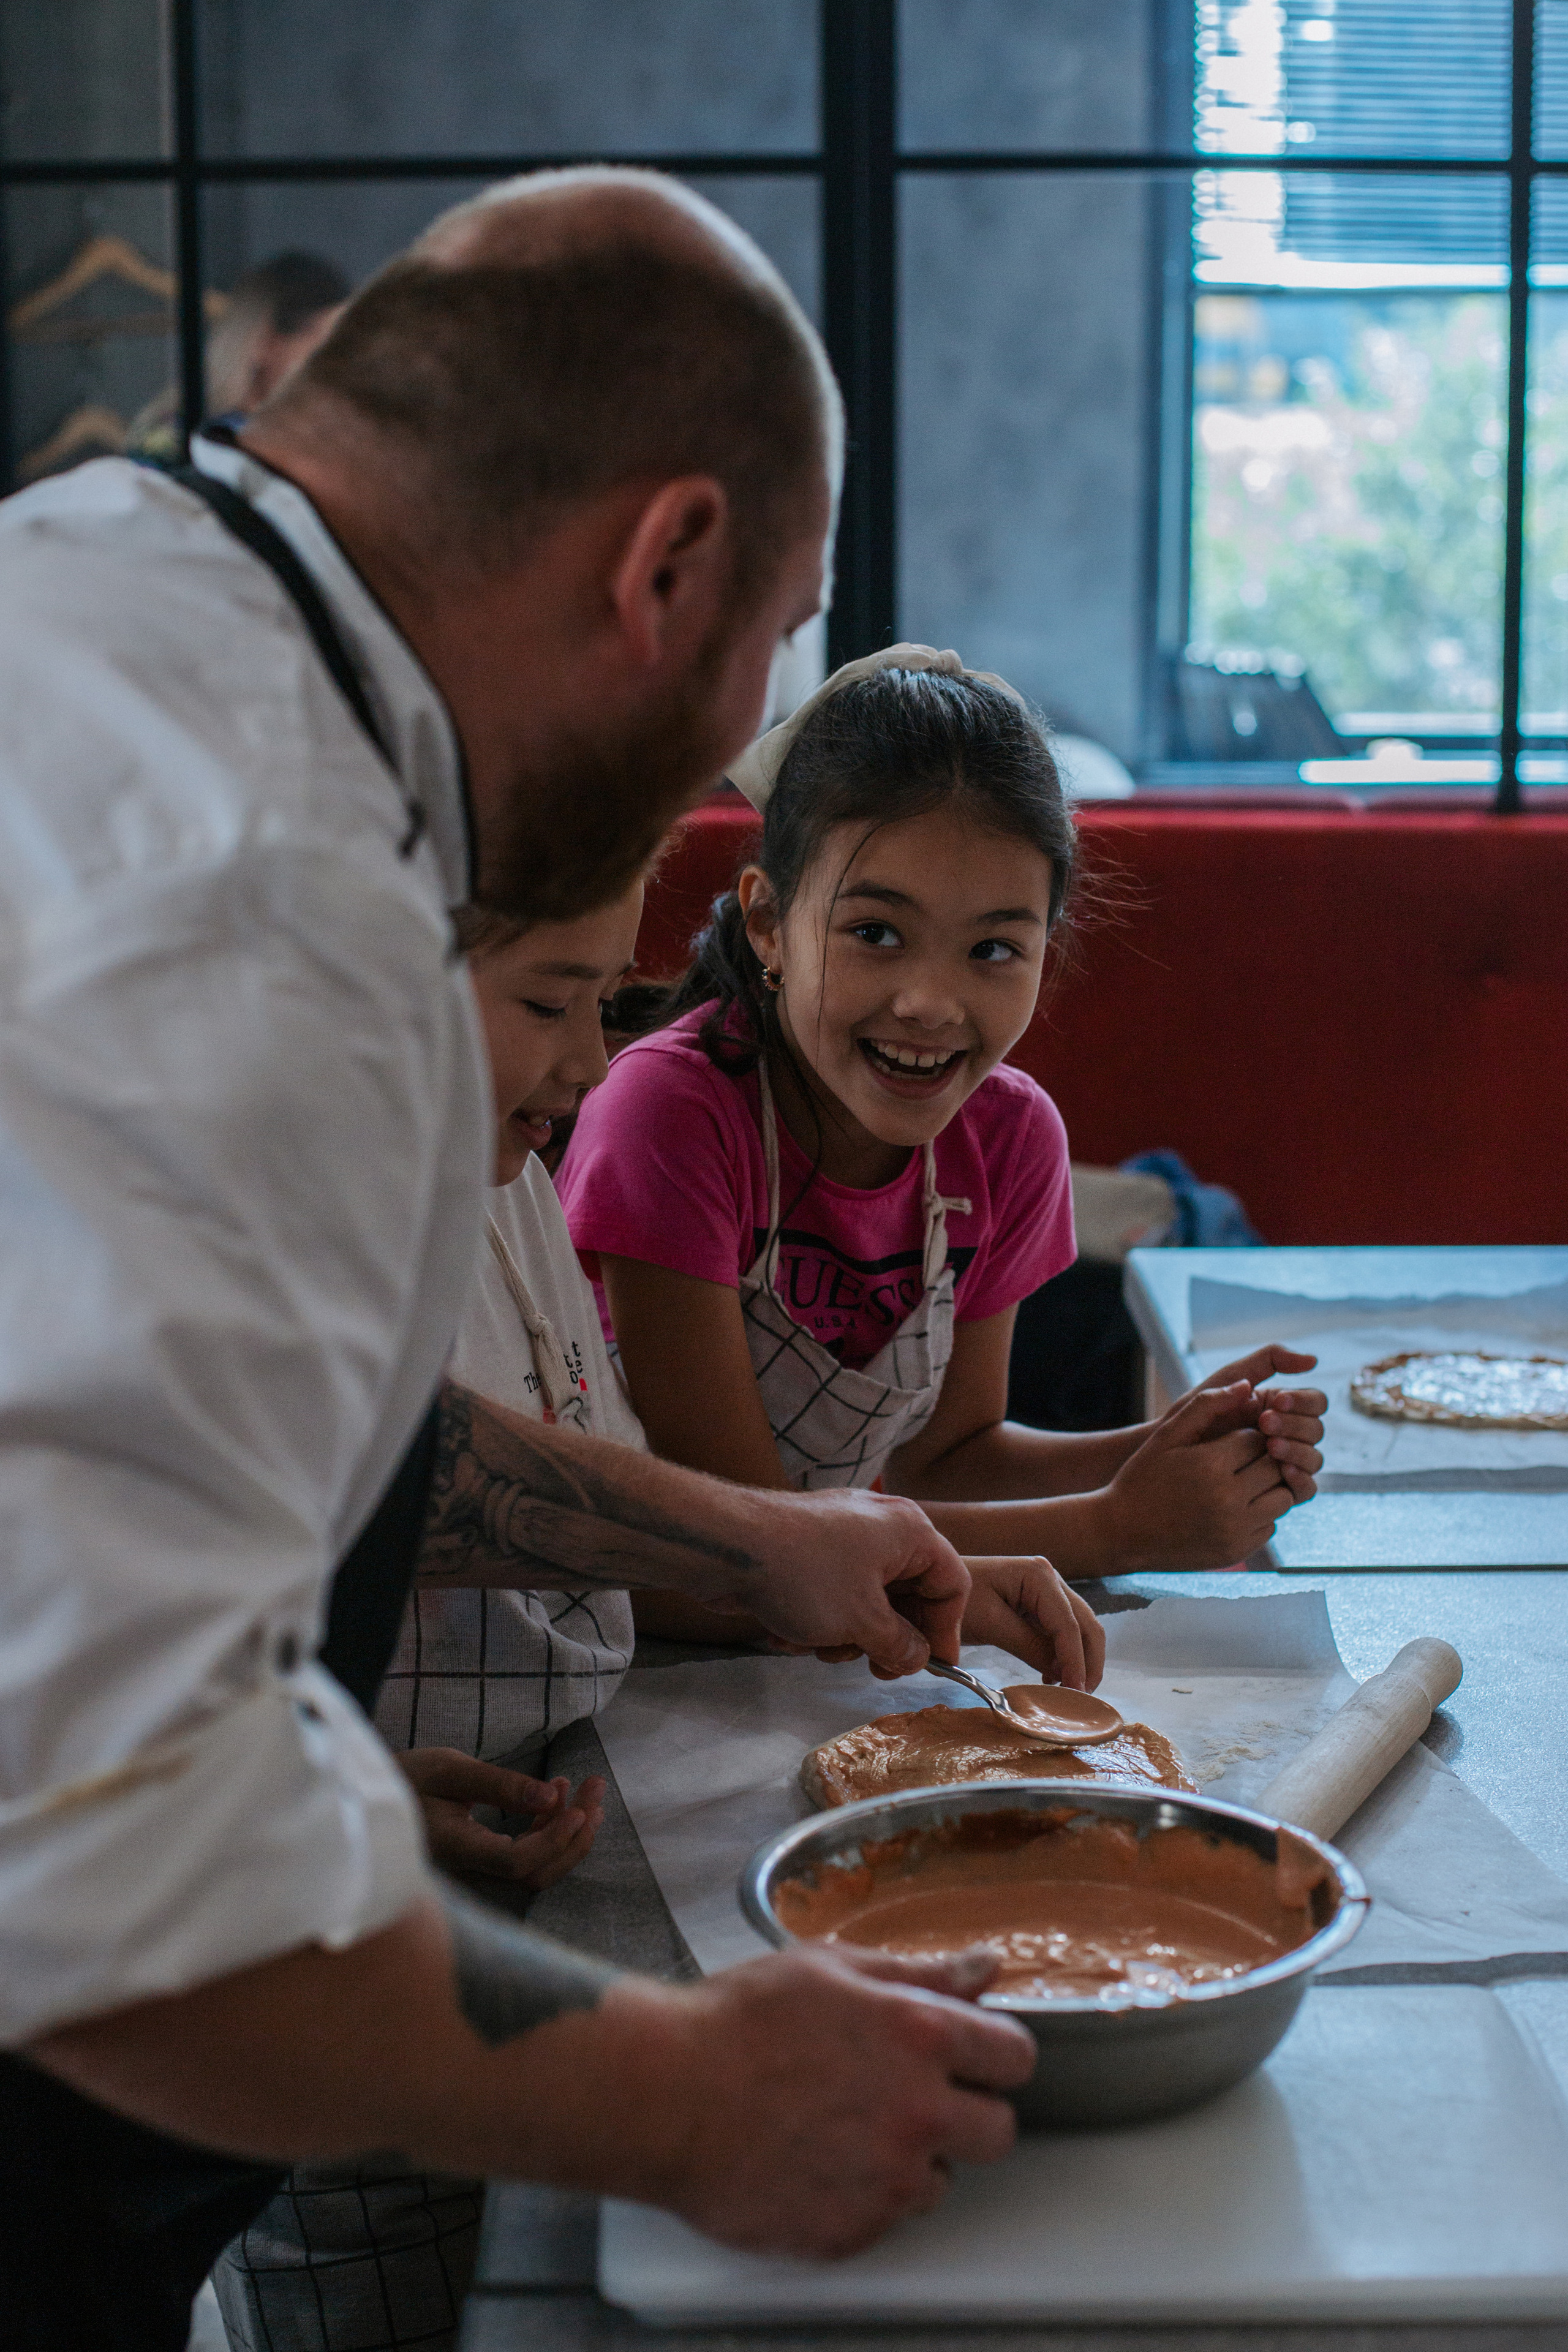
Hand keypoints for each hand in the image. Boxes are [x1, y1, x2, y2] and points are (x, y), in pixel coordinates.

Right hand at [398, 1747, 604, 1888]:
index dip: (553, 1841)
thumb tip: (550, 1795)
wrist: (378, 1800)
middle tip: (596, 1786)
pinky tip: (558, 1795)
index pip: (516, 1862)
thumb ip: (500, 1784)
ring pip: (537, 1866)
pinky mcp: (485, 1862)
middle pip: (536, 1871)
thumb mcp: (451, 1769)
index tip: (581, 1809)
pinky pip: (526, 1856)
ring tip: (587, 1790)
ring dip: (569, 1830)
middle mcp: (470, 1869)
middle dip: (575, 1832)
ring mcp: (479, 1870)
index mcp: (457, 1848)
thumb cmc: (409, 1778)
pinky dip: (550, 1828)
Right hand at [609, 1944, 1034, 2255]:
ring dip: (909, 2158)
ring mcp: (888, 2182)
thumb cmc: (739, 2020)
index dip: (993, 2054)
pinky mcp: (852, 2233)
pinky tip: (813, 2160)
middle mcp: (919, 2114)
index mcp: (921, 2037)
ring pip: (939, 2180)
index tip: (968, 2057)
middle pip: (997, 2131)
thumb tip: (986, 1969)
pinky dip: (860, 2195)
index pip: (1014, 2057)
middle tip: (908, 2097)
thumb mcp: (831, 1967)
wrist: (663, 2095)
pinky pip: (884, 2218)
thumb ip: (920, 1972)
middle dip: (964, 2113)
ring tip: (841, 2127)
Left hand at [739, 1486, 971, 1679]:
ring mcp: (843, 1537)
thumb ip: (901, 1646)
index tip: (934, 1667)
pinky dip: (818, 1621)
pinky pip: (833, 1596)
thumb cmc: (805, 1575)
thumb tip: (917, 1658)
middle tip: (872, 1668)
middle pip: (909, 1595)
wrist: (726, 1546)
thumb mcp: (864, 1621)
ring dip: (847, 1635)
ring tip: (818, 1645)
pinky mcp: (809, 1551)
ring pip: (868, 1602)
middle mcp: (881, 1528)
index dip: (946, 1631)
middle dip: (887, 1638)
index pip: (951, 1584)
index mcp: (909, 1532)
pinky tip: (788, 1634)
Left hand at [959, 1556, 1105, 1687]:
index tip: (1077, 1692)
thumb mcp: (990, 1623)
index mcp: (1039, 1575)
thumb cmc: (955, 1601)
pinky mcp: (1036, 1606)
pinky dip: (1063, 1655)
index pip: (1069, 1624)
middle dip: (1088, 1661)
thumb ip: (1029, 1645)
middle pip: (1085, 1623)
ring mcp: (1045, 1591)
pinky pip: (1060, 1632)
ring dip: (1079, 1659)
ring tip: (1069, 1691)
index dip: (1076, 1660)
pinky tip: (1051, 1677)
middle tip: (1083, 1697)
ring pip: (1078, 1629)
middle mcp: (1050, 1578)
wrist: (931, 1587)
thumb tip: (1063, 1673)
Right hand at [1104, 1378, 1308, 1571]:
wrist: (1121, 1532)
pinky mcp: (1237, 1551)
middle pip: (1274, 1467)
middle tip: (1240, 1460)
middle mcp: (1229, 1500)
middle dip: (1262, 1459)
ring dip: (1268, 1486)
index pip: (1257, 1439)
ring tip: (1241, 1481)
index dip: (1247, 1435)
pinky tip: (1233, 1507)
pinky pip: (1269, 1526)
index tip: (1230, 1440)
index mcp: (1212, 1465)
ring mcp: (1235, 1530)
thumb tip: (1247, 1386)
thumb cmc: (1142, 1478)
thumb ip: (1206, 1405)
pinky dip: (1259, 1514)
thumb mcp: (1167, 1435)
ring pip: (1281, 1498)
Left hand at [1195, 1345, 1326, 1503]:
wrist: (1165, 1456)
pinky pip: (1306, 1488)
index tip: (1277, 1402)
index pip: (1315, 1402)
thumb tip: (1313, 1360)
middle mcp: (1288, 1435)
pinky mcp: (1277, 1490)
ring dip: (1298, 1451)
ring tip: (1270, 1447)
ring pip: (1314, 1459)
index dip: (1302, 1402)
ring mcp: (1284, 1463)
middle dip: (1294, 1425)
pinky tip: (1283, 1472)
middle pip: (1316, 1430)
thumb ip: (1267, 1360)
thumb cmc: (1191, 1415)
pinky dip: (1301, 1480)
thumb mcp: (1225, 1380)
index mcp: (1280, 1407)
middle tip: (1265, 1424)